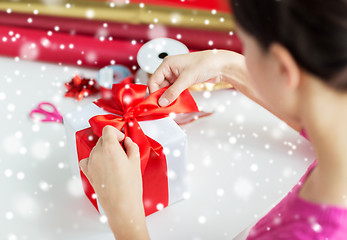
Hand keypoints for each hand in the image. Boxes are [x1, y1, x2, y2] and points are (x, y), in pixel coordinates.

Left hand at [79, 125, 149, 239]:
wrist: (122, 206)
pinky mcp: (88, 173)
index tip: (122, 139)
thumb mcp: (135, 162)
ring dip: (104, 150)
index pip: (108, 130)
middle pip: (102, 139)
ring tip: (115, 162)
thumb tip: (127, 142)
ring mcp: (91, 163)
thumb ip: (131, 146)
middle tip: (122, 151)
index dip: (117, 132)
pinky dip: (94, 159)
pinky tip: (103, 165)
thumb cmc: (129, 187)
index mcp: (109, 148)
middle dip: (112, 142)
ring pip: (95, 149)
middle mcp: (97, 154)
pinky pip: (87, 160)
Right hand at [148, 50, 246, 106]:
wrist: (220, 65)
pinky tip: (177, 101)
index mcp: (167, 64)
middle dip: (161, 96)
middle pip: (159, 86)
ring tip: (171, 105)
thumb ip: (173, 92)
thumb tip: (162, 102)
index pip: (153, 80)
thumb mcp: (186, 79)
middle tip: (163, 107)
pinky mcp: (183, 80)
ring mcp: (176, 75)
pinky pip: (174, 90)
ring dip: (169, 97)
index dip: (154, 93)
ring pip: (167, 89)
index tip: (156, 104)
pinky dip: (175, 96)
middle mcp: (170, 69)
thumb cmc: (204, 64)